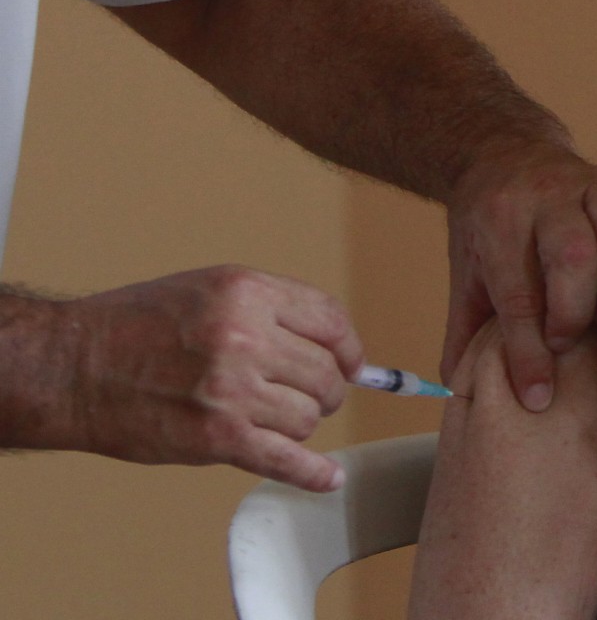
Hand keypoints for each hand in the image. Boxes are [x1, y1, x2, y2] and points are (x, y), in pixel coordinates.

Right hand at [62, 266, 362, 491]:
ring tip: (273, 418)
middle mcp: (245, 337)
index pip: (331, 320)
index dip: (349, 347)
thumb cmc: (137, 324)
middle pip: (325, 373)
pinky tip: (328, 477)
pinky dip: (312, 473)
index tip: (352, 363)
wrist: (73, 367)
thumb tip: (331, 344)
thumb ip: (271, 310)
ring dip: (299, 423)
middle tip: (308, 397)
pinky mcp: (217, 437)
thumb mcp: (210, 288)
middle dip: (325, 389)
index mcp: (248, 293)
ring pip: (307, 417)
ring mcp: (232, 390)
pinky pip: (285, 460)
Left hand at [443, 140, 596, 411]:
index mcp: (497, 222)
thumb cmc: (488, 227)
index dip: (530, 352)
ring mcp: (587, 181)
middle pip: (571, 255)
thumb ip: (467, 331)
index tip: (539, 396)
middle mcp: (543, 195)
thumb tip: (462, 391)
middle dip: (576, 311)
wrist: (502, 155)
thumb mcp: (466, 276)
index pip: (518, 295)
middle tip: (569, 343)